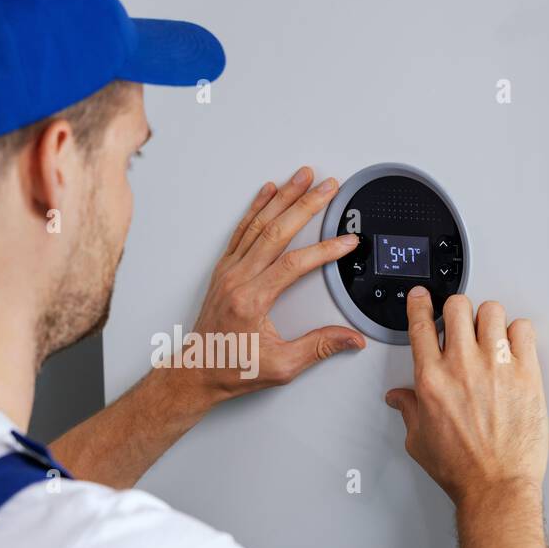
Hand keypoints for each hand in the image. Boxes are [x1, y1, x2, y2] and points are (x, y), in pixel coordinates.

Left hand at [175, 166, 365, 405]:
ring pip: (258, 225)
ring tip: (302, 176)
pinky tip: (268, 191)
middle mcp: (237, 280)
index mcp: (252, 301)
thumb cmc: (232, 368)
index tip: (346, 242)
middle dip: (306, 205)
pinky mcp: (224, 269)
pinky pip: (241, 230)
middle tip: (327, 187)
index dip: (324, 250)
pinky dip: (256, 208)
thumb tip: (351, 338)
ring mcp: (228, 271)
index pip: (293, 265)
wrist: (197, 371)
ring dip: (283, 197)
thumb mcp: (281, 366)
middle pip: (276, 232)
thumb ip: (318, 347)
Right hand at [385, 289, 547, 510]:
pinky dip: (518, 332)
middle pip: (458, 306)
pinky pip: (524, 329)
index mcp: (431, 380)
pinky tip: (513, 347)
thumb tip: (399, 398)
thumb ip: (408, 411)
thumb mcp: (419, 440)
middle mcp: (462, 367)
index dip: (420, 304)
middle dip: (456, 310)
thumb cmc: (461, 468)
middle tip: (461, 322)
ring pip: (492, 310)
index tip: (422, 298)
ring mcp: (496, 367)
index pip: (420, 324)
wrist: (496, 486)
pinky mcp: (526, 374)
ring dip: (488, 319)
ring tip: (490, 334)